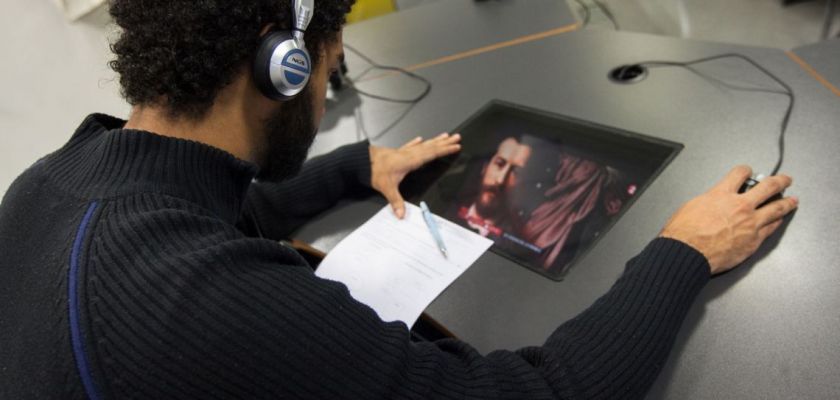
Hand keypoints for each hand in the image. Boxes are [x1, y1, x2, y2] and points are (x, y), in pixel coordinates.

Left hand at [370, 133, 461, 218]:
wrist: (361, 161)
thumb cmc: (375, 172)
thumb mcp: (387, 188)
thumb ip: (396, 201)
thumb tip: (402, 215)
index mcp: (411, 160)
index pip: (432, 154)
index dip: (445, 150)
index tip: (456, 146)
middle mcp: (409, 154)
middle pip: (431, 146)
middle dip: (445, 142)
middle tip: (457, 137)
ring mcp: (403, 151)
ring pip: (423, 144)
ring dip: (434, 140)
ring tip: (445, 135)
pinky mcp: (396, 152)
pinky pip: (410, 145)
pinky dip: (416, 142)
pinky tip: (419, 139)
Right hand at [659, 166, 797, 274]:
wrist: (687, 253)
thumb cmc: (684, 234)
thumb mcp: (691, 206)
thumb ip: (709, 201)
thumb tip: (713, 202)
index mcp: (722, 194)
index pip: (740, 174)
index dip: (745, 170)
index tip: (748, 171)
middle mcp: (740, 206)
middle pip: (768, 187)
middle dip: (779, 181)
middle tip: (784, 180)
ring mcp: (750, 223)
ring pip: (776, 208)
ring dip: (787, 202)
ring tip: (792, 200)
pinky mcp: (754, 240)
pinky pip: (771, 228)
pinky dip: (777, 222)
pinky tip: (779, 220)